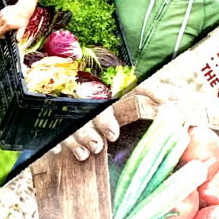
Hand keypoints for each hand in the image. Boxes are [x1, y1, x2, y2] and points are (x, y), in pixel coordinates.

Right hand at [0, 3, 34, 39]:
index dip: (0, 36)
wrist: (23, 9)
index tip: (4, 36)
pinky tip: (4, 21)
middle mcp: (3, 20)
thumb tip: (17, 41)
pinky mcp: (2, 11)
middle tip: (4, 31)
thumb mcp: (22, 28)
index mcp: (8, 25)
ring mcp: (2, 15)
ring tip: (3, 26)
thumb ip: (19, 35)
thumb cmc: (23, 18)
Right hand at [54, 78, 172, 161]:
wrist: (71, 64)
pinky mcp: (52, 113)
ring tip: (84, 154)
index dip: (105, 121)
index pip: (100, 105)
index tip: (113, 135)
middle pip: (80, 118)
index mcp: (98, 89)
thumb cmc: (106, 80)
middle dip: (87, 135)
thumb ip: (148, 88)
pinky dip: (52, 141)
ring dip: (73, 142)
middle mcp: (79, 98)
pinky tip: (56, 151)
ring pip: (64, 126)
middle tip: (97, 146)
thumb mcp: (128, 82)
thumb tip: (170, 97)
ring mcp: (64, 107)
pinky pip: (48, 129)